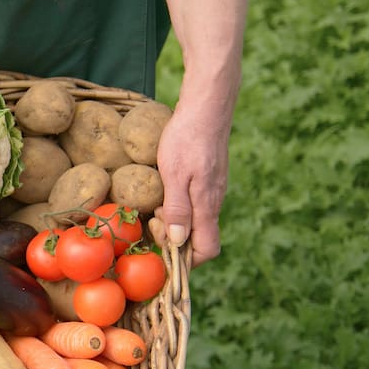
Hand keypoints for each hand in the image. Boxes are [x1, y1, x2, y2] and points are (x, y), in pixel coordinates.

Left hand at [155, 102, 230, 265]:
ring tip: (157, 202)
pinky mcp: (208, 180)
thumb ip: (178, 210)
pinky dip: (177, 206)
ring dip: (173, 220)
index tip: (163, 247)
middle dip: (173, 238)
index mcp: (207, 206)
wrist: (206, 108)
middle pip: (198, 239)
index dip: (186, 259)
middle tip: (154, 216)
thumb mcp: (174, 175)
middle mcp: (214, 202)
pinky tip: (163, 190)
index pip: (207, 250)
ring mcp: (213, 191)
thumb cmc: (187, 138)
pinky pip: (194, 205)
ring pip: (195, 221)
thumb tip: (178, 242)